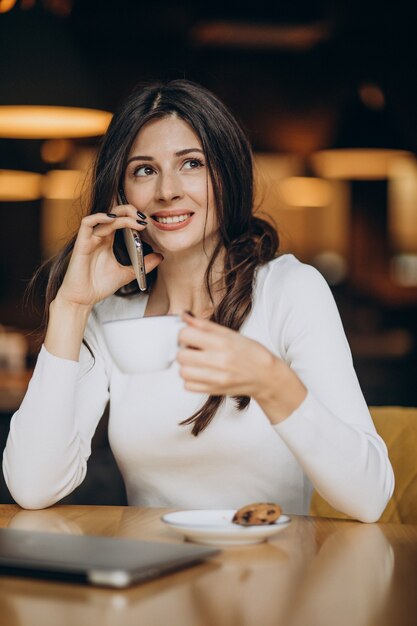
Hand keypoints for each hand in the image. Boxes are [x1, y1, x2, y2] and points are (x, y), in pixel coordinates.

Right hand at [56, 203, 162, 307]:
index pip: (120, 220)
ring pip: (105, 217)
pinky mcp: (81, 243)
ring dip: (121, 215)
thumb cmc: (99, 286)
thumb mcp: (127, 273)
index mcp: (107, 241)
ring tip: (136, 219)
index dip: (133, 217)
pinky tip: (114, 220)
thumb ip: (143, 265)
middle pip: (113, 214)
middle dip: (129, 211)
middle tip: (144, 218)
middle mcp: (98, 237)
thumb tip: (160, 256)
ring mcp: (89, 239)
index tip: (147, 222)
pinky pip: (87, 223)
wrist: (83, 299)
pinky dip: (100, 217)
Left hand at [177, 312, 306, 422]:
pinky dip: (190, 379)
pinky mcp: (213, 391)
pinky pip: (188, 386)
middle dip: (183, 350)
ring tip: (196, 361)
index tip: (190, 335)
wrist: (266, 376)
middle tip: (193, 348)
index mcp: (222, 343)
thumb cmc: (250, 353)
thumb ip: (204, 325)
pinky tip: (200, 372)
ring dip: (186, 366)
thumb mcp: (230, 333)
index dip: (184, 333)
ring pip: (182, 372)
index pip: (185, 335)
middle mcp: (218, 361)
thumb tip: (183, 315)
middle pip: (181, 355)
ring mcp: (215, 379)